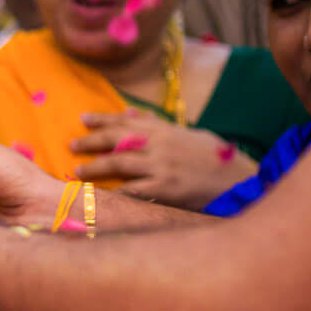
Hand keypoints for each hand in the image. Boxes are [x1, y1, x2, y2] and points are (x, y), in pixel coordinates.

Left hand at [71, 110, 254, 208]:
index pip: (126, 121)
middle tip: (71, 146)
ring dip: (95, 167)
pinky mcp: (166, 189)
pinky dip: (115, 193)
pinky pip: (133, 191)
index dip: (103, 119)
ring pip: (119, 164)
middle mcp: (160, 145)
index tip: (83, 119)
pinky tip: (100, 196)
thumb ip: (158, 125)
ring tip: (78, 171)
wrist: (238, 180)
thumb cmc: (214, 157)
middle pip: (116, 140)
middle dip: (91, 142)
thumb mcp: (188, 134)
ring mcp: (162, 167)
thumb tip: (132, 114)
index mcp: (165, 130)